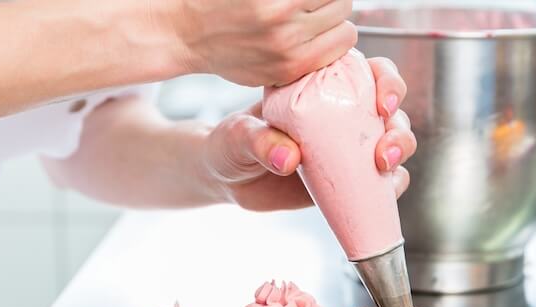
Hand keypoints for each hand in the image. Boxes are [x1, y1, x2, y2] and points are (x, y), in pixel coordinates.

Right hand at [155, 0, 357, 85]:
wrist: (190, 33)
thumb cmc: (220, 0)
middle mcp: (283, 20)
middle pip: (343, 4)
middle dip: (333, 1)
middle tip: (316, 3)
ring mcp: (287, 50)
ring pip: (346, 33)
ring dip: (336, 24)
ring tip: (316, 20)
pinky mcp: (287, 71)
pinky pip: (332, 57)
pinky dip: (330, 47)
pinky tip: (313, 39)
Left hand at [202, 58, 416, 211]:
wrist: (228, 180)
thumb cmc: (232, 145)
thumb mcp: (239, 135)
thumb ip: (259, 141)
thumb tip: (288, 159)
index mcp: (322, 86)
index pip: (368, 73)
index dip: (387, 83)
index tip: (384, 104)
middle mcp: (343, 114)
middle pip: (391, 111)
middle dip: (398, 128)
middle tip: (383, 153)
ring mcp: (349, 148)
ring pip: (394, 144)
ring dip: (399, 155)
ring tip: (383, 170)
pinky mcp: (350, 180)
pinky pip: (383, 181)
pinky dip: (392, 186)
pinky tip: (387, 192)